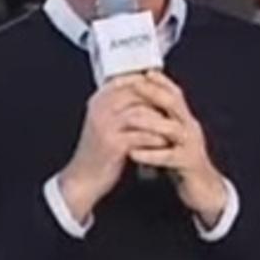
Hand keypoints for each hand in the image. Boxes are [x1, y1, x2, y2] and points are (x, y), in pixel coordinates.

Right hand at [56, 76, 170, 222]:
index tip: (165, 92)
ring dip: (162, 121)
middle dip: (160, 102)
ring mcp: (105, 126)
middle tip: (176, 111)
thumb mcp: (106, 122)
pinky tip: (165, 144)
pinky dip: (156, 139)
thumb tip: (150, 91)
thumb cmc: (98, 151)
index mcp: (98, 101)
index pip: (128, 81)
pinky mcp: (113, 144)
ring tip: (174, 128)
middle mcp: (99, 109)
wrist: (83, 178)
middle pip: (137, 94)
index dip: (149, 85)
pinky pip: (142, 135)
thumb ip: (122, 106)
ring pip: (142, 113)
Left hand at [121, 73, 229, 225]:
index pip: (174, 94)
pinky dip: (151, 154)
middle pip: (174, 104)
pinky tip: (134, 153)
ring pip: (171, 128)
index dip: (160, 82)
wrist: (204, 189)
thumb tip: (136, 106)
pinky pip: (169, 157)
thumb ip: (158, 122)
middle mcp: (190, 128)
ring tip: (128, 119)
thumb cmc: (182, 162)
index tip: (142, 71)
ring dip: (149, 122)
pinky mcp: (189, 164)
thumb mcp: (170, 138)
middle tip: (134, 85)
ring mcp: (191, 145)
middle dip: (154, 93)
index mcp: (184, 120)